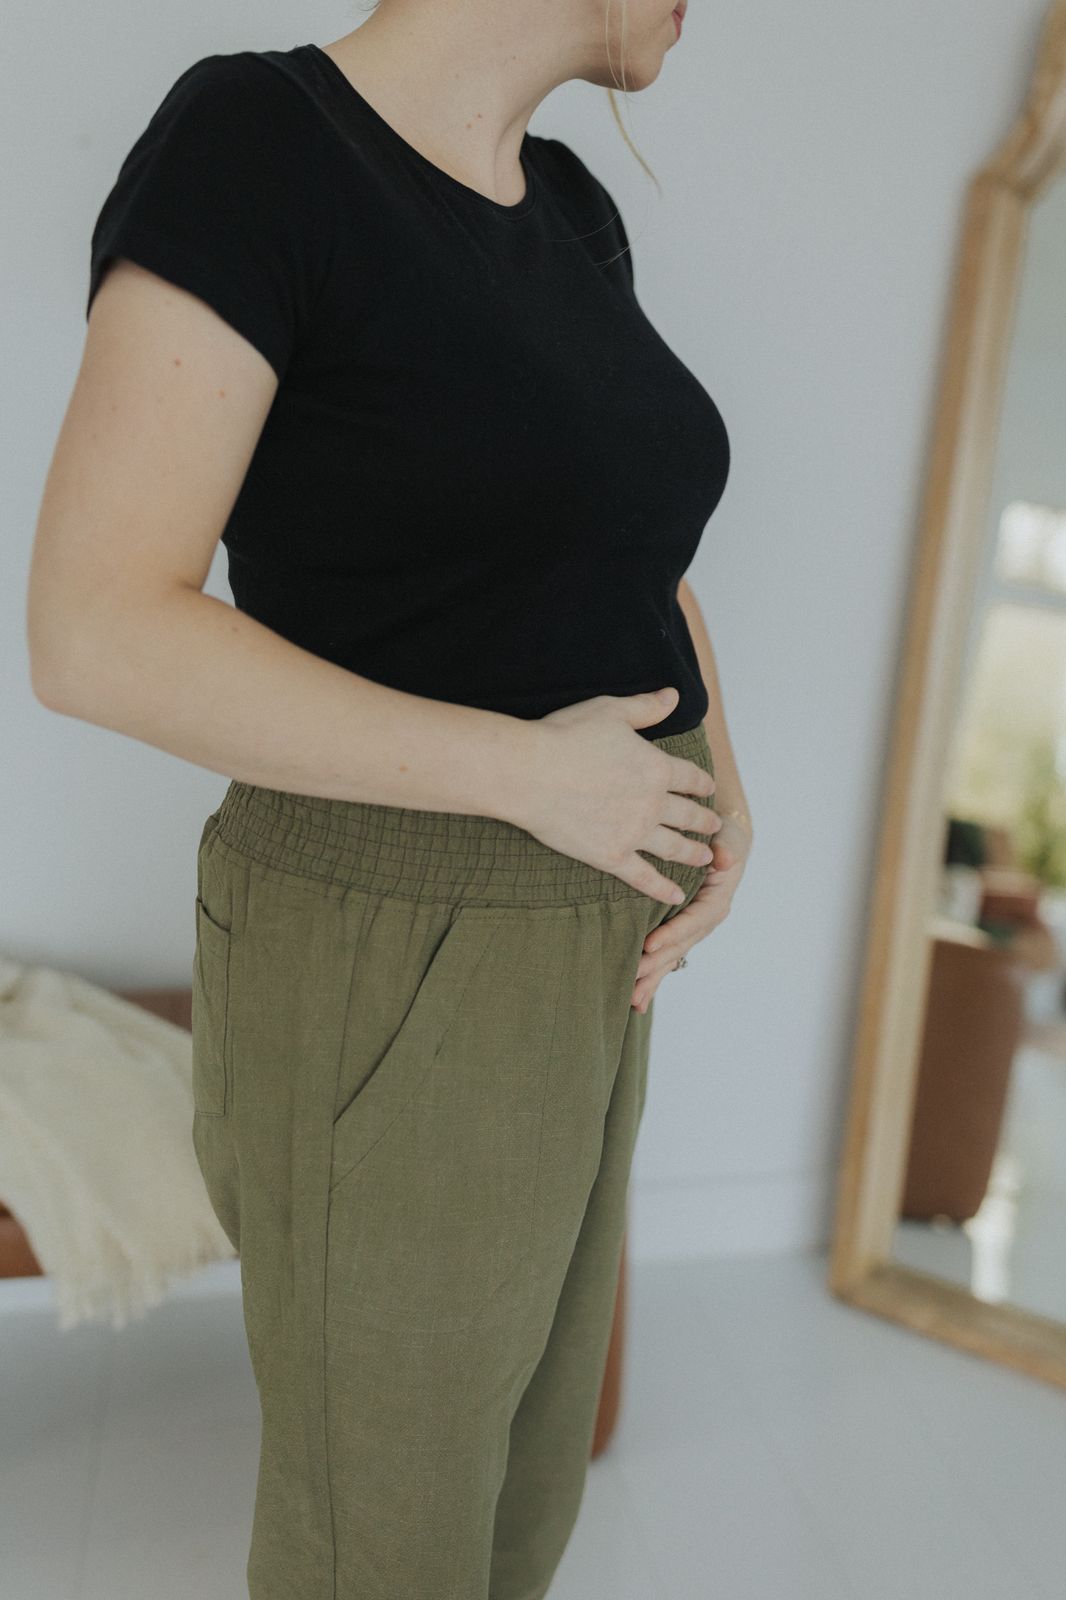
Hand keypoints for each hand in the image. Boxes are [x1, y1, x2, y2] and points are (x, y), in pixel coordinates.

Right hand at [510, 686, 718, 905]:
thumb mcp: (610, 711)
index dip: (702, 783)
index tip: (708, 789)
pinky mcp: (611, 856)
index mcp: (656, 767)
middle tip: (715, 828)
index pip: (691, 777)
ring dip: (693, 853)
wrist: (529, 773)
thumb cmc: (564, 736)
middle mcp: (653, 803)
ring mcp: (634, 833)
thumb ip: (646, 707)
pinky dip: (662, 889)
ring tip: (705, 858)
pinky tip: (676, 896)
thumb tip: (673, 695)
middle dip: (705, 821)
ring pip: (674, 847)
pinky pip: (644, 877)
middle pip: (689, 815)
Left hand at [630, 813, 750, 1010]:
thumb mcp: (728, 839)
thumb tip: (725, 859)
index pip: (692, 921)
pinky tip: (636, 997)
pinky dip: (652, 975)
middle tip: (632, 982)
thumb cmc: (722, 838)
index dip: (672, 934)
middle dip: (655, 967)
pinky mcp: (679, 931)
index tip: (648, 945)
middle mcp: (704, 921)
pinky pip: (666, 956)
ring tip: (633, 1001)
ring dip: (652, 979)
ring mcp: (692, 929)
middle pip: (678, 947)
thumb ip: (726, 849)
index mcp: (715, 902)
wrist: (722, 842)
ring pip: (671, 958)